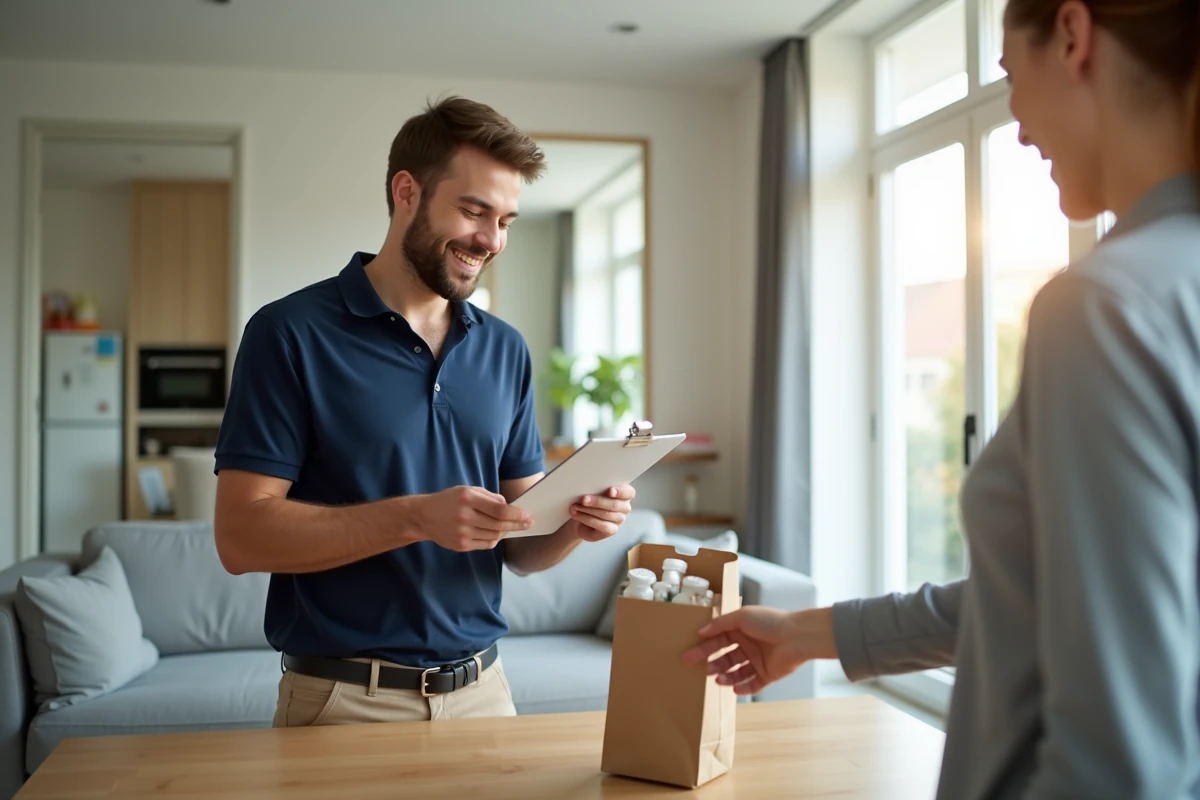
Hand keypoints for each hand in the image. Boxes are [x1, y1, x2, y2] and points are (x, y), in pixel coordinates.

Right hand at [413, 486, 531, 551]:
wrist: (423, 516)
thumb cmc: (448, 500)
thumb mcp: (468, 490)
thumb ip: (489, 497)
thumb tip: (509, 506)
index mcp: (467, 498)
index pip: (499, 510)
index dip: (516, 514)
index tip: (528, 516)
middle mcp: (465, 516)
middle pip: (499, 525)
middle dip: (517, 524)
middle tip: (528, 523)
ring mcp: (462, 533)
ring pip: (494, 536)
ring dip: (505, 531)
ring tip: (511, 527)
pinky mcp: (460, 545)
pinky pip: (485, 544)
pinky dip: (494, 539)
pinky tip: (496, 533)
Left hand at [564, 485, 635, 542]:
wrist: (581, 516)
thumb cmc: (589, 499)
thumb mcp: (593, 490)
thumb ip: (596, 487)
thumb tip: (587, 485)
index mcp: (625, 493)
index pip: (629, 492)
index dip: (620, 492)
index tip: (610, 491)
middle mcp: (625, 507)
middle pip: (615, 505)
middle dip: (597, 501)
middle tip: (583, 499)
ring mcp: (620, 520)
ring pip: (606, 514)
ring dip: (588, 510)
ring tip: (575, 507)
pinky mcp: (612, 530)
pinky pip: (602, 525)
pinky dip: (587, 519)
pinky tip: (576, 515)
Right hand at [681, 607, 835, 694]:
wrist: (798, 637)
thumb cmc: (770, 622)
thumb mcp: (741, 617)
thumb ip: (720, 624)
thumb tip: (701, 632)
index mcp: (741, 630)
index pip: (717, 640)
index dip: (703, 647)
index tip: (688, 655)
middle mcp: (748, 646)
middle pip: (724, 658)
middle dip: (712, 664)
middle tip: (699, 670)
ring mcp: (757, 661)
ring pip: (736, 673)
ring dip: (725, 677)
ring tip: (717, 680)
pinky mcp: (767, 675)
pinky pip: (752, 685)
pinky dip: (743, 688)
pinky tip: (734, 688)